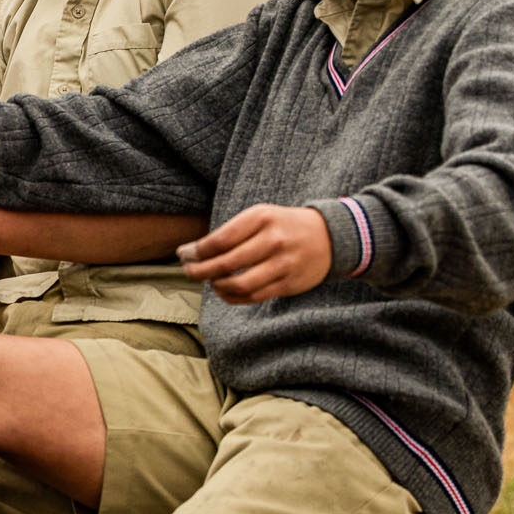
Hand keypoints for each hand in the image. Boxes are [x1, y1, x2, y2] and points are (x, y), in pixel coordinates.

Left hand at [178, 204, 331, 303]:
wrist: (330, 236)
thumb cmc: (282, 225)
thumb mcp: (260, 216)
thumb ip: (231, 232)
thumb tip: (193, 253)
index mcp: (262, 218)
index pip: (220, 240)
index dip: (196, 251)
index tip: (183, 254)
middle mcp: (273, 241)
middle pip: (225, 263)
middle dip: (199, 270)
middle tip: (187, 271)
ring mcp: (283, 265)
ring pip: (238, 284)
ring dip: (216, 286)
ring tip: (208, 281)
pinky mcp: (289, 284)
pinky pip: (253, 296)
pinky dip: (232, 297)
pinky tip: (223, 291)